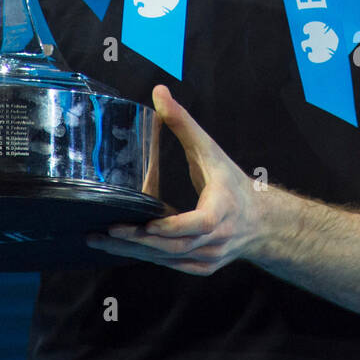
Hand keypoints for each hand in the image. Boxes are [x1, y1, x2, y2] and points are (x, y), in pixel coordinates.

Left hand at [86, 85, 261, 274]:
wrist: (261, 222)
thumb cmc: (231, 183)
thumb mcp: (210, 150)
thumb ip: (182, 123)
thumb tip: (159, 92)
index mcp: (222, 210)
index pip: (200, 224)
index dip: (173, 227)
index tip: (147, 225)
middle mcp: (216, 238)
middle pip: (175, 246)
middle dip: (138, 240)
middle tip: (106, 231)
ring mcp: (208, 257)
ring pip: (167, 258)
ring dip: (133, 251)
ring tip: (98, 240)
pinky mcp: (200, 267)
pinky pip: (169, 264)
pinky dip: (145, 256)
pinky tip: (118, 249)